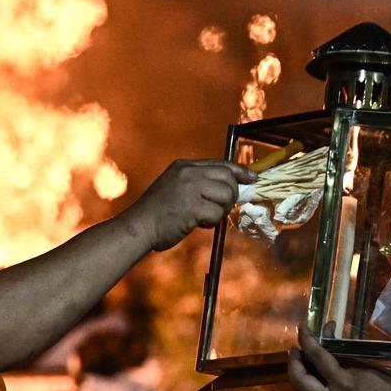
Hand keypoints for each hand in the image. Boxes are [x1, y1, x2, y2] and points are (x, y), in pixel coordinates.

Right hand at [126, 159, 255, 250]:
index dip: (239, 171)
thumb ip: (198, 183)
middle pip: (228, 178)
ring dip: (220, 210)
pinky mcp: (192, 206)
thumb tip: (230, 188)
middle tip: (221, 207)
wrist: (139, 227)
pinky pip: (217, 213)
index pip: (220, 164)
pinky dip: (211, 222)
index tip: (252, 178)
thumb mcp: (176, 187)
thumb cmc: (158, 213)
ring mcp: (190, 188)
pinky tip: (197, 224)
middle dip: (232, 195)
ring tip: (203, 217)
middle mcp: (188, 172)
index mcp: (184, 166)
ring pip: (226, 195)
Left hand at [287, 325, 390, 390]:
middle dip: (293, 364)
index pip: (317, 356)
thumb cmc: (388, 388)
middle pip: (300, 382)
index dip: (306, 339)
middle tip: (294, 354)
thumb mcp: (366, 367)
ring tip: (300, 390)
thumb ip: (343, 355)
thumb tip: (327, 335)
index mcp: (344, 382)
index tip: (300, 328)